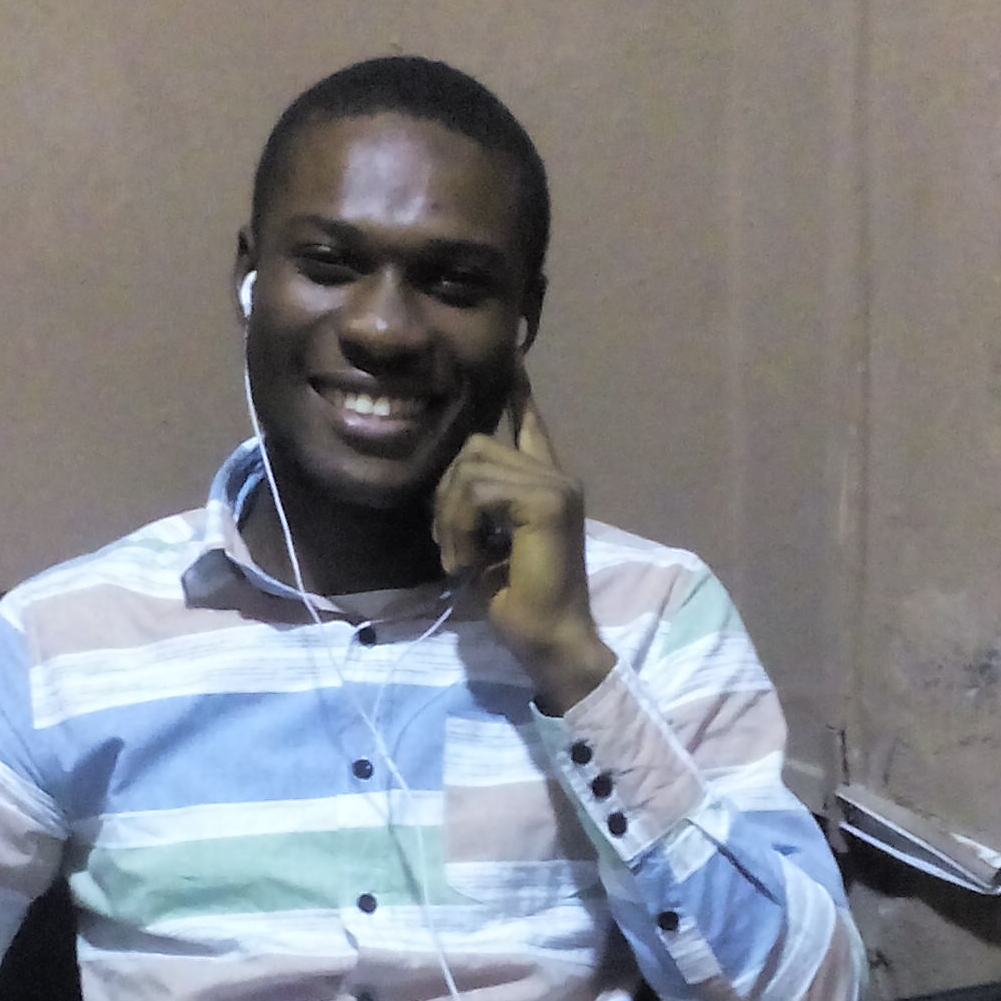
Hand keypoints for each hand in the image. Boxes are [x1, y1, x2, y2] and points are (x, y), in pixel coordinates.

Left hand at [430, 381, 613, 713]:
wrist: (550, 640)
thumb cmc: (519, 604)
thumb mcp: (486, 545)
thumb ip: (477, 508)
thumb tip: (449, 486)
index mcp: (545, 485)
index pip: (529, 425)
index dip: (519, 393)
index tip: (514, 360)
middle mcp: (556, 476)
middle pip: (475, 447)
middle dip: (445, 496)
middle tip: (448, 549)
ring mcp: (554, 485)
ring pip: (471, 469)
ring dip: (449, 518)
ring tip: (459, 560)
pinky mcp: (546, 502)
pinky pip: (477, 493)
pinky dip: (461, 528)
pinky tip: (470, 562)